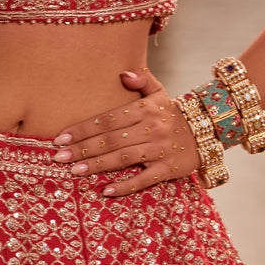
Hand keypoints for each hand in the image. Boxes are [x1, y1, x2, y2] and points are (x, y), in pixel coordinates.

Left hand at [51, 67, 200, 196]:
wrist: (206, 131)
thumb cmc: (173, 113)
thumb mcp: (159, 91)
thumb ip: (141, 80)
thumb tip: (122, 73)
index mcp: (143, 110)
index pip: (107, 119)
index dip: (83, 128)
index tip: (61, 137)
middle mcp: (149, 129)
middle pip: (110, 140)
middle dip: (82, 149)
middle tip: (58, 157)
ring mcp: (159, 150)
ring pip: (122, 158)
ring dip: (97, 165)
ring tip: (74, 171)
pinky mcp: (168, 169)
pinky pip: (143, 179)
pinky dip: (124, 186)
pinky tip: (105, 190)